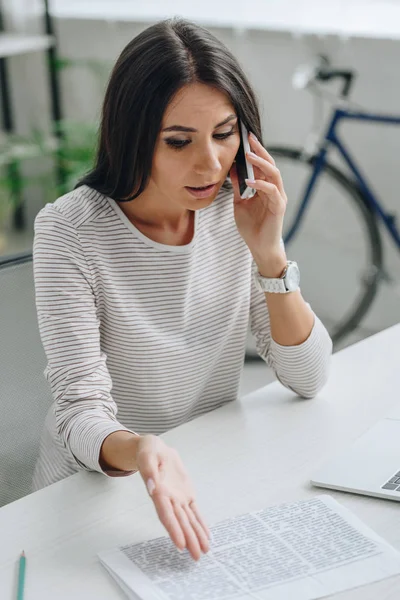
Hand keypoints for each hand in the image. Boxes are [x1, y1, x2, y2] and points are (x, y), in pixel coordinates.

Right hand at [136, 435, 209, 560]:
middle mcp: (168, 499)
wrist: (155, 449)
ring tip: (203, 551)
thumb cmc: (148, 452)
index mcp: (158, 491)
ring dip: (196, 535)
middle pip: (179, 522)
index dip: (173, 529)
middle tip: (196, 556)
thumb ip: (149, 471)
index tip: (180, 544)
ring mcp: (178, 498)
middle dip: (189, 539)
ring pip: (188, 519)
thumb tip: (152, 485)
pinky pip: (194, 511)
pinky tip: (205, 535)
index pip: (166, 514)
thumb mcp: (146, 456)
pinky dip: (200, 523)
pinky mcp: (186, 494)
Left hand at [230, 133, 287, 274]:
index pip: (262, 165)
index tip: (245, 138)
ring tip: (249, 155)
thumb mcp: (240, 203)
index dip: (255, 152)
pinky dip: (261, 184)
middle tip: (249, 139)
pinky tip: (249, 180)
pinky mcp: (278, 207)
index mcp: (266, 188)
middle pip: (270, 165)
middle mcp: (274, 190)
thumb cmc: (252, 227)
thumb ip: (238, 187)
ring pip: (274, 174)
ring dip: (261, 163)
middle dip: (260, 151)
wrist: (260, 247)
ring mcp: (278, 197)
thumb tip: (231, 170)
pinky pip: (271, 190)